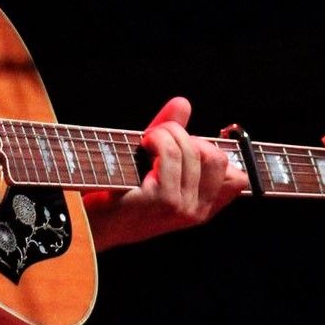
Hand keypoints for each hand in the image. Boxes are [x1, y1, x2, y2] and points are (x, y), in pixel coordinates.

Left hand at [83, 96, 246, 250]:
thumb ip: (172, 134)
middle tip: (159, 138)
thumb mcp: (152, 163)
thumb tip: (183, 103)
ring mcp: (181, 208)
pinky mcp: (162, 201)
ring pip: (193, 150)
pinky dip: (157, 138)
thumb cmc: (116, 193)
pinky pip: (171, 153)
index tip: (193, 140)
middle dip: (188, 137)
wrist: (87, 221)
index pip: (238, 178)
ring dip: (167, 133)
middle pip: (216, 157)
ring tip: (146, 141)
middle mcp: (196, 212)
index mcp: (201, 208)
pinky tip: (141, 145)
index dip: (217, 151)